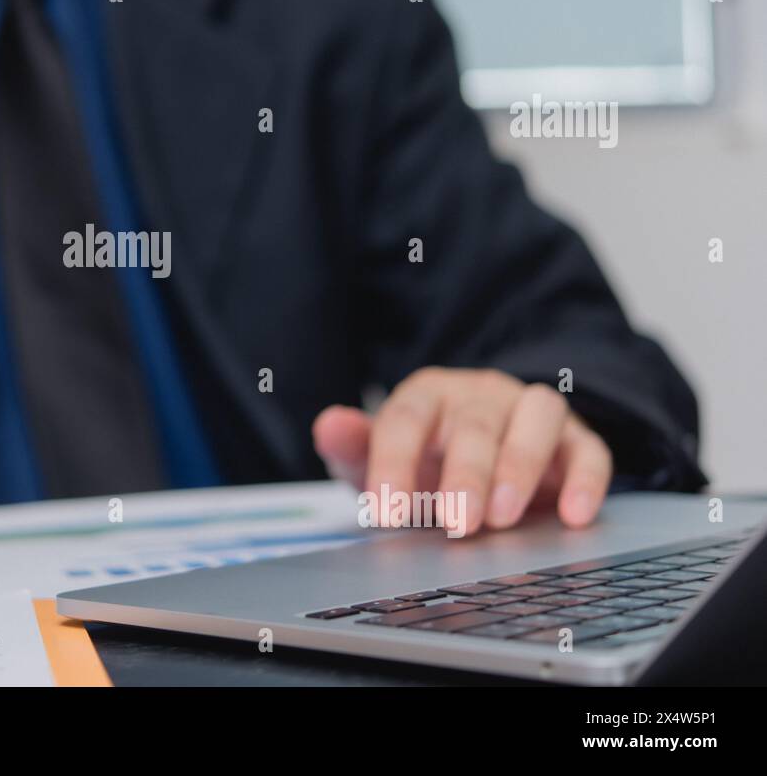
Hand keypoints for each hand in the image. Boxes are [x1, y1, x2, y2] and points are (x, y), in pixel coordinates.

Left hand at [311, 367, 611, 535]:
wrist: (480, 454)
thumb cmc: (424, 460)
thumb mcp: (380, 457)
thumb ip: (353, 446)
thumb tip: (327, 425)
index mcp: (426, 395)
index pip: (405, 418)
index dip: (393, 463)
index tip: (385, 511)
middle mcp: (480, 395)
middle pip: (475, 422)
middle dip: (466, 473)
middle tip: (455, 522)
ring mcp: (529, 412)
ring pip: (538, 417)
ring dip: (522, 465)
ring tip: (504, 518)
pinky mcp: (576, 440)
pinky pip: (590, 449)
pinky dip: (587, 480)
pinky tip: (573, 516)